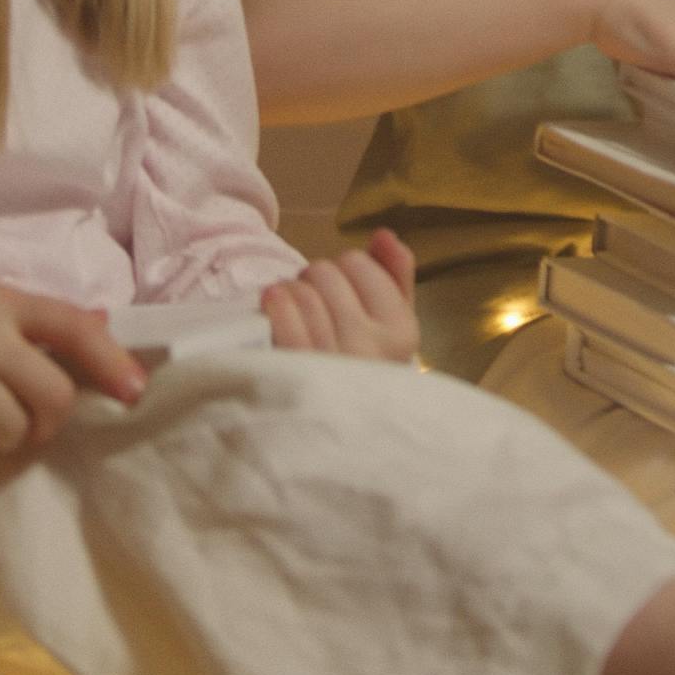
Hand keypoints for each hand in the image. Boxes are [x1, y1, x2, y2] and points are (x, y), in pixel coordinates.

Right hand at [0, 265, 148, 461]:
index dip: (110, 360)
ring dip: (9, 435)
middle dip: (52, 417)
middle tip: (36, 418)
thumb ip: (41, 316)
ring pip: (11, 428)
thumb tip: (105, 321)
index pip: (72, 328)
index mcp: (6, 303)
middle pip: (50, 394)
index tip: (135, 391)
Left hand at [262, 227, 419, 364]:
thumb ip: (397, 278)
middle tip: (314, 306)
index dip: (345, 271)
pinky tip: (273, 305)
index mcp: (401, 332)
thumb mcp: (394, 330)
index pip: (361, 263)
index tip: (341, 294)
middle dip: (316, 281)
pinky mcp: (295, 369)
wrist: (336, 439)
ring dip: (291, 292)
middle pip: (327, 272)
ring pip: (303, 289)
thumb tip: (384, 234)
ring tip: (293, 311)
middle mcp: (371, 345)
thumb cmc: (363, 375)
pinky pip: (284, 311)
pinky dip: (275, 301)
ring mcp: (332, 358)